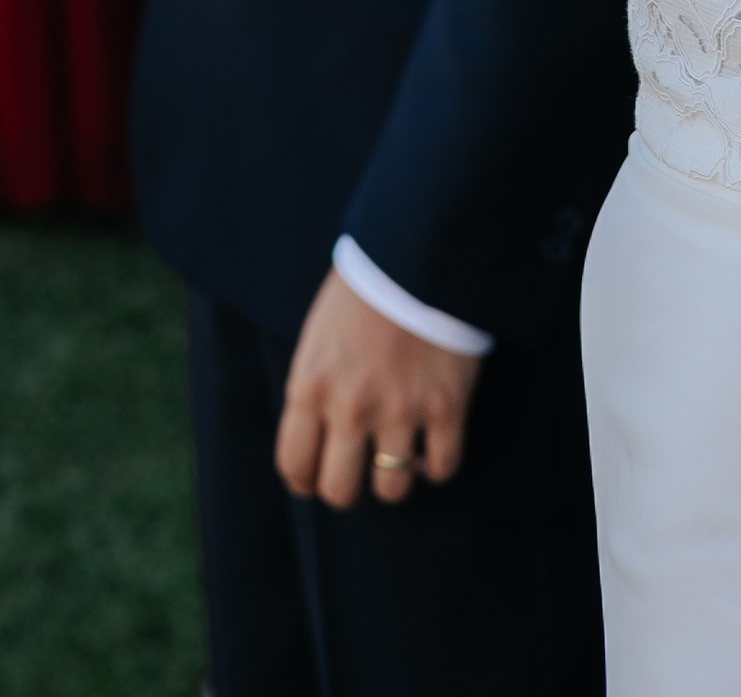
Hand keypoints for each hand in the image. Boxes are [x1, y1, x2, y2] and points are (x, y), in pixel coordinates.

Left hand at [273, 270, 480, 509]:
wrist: (418, 248)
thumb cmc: (364, 288)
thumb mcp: (319, 335)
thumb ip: (314, 388)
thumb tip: (318, 437)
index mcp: (311, 384)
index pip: (294, 465)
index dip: (304, 481)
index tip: (316, 477)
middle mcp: (351, 406)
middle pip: (340, 492)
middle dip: (348, 487)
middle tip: (359, 467)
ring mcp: (401, 410)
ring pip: (392, 490)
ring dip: (394, 477)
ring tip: (398, 453)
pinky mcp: (446, 406)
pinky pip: (443, 468)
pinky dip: (437, 465)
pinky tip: (432, 446)